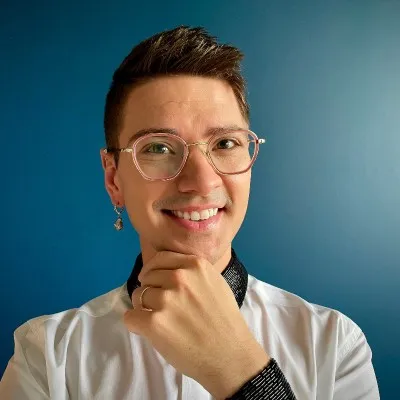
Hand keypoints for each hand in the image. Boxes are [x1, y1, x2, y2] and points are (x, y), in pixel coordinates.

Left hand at [123, 251, 269, 398]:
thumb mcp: (215, 283)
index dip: (154, 270)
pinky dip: (135, 324)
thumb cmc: (225, 321)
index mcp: (195, 265)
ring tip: (159, 319)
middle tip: (160, 305)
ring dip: (143, 307)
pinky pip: (130, 317)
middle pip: (148, 276)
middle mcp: (179, 278)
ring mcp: (166, 299)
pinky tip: (148, 330)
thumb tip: (168, 271)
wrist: (230, 355)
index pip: (160, 258)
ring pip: (137, 295)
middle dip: (150, 289)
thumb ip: (193, 272)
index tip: (154, 281)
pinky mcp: (154, 323)